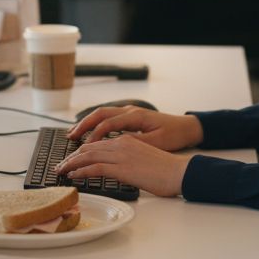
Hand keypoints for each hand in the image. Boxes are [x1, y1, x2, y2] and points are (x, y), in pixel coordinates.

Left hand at [55, 134, 192, 197]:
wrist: (179, 172)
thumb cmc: (166, 170)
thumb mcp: (144, 159)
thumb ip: (128, 160)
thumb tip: (118, 169)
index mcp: (127, 140)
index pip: (98, 144)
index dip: (82, 151)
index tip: (72, 159)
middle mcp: (121, 143)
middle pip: (89, 148)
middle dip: (72, 157)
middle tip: (60, 165)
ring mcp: (121, 155)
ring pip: (88, 156)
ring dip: (71, 163)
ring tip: (61, 170)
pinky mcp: (122, 168)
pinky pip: (95, 167)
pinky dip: (81, 171)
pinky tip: (73, 175)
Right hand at [67, 106, 202, 151]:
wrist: (188, 128)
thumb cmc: (175, 135)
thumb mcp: (158, 142)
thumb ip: (137, 142)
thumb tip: (117, 145)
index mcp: (136, 116)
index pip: (108, 123)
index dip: (94, 135)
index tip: (84, 148)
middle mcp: (130, 111)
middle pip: (100, 114)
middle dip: (83, 125)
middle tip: (70, 137)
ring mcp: (130, 112)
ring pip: (103, 114)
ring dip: (87, 123)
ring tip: (74, 135)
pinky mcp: (131, 117)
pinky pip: (108, 118)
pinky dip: (96, 124)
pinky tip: (90, 134)